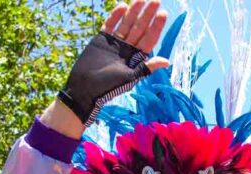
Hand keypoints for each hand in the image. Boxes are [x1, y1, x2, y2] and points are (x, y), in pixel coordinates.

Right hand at [52, 0, 169, 128]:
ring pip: (126, 24)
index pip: (149, 39)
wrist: (84, 88)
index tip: (163, 14)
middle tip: (156, 1)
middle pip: (140, 28)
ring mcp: (114, 43)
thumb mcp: (130, 78)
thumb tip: (167, 61)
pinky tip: (123, 6)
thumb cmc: (108, 87)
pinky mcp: (101, 40)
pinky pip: (110, 25)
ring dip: (134, 12)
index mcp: (136, 58)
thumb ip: (146, 67)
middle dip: (148, 15)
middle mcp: (127, 49)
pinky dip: (116, 16)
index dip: (156, 27)